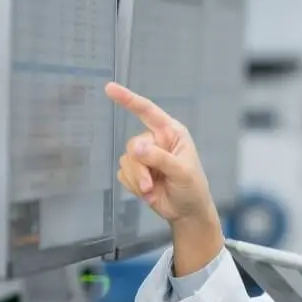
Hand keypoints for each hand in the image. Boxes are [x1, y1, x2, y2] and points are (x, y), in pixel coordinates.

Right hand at [106, 82, 216, 225]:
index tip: (109, 88)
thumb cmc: (192, 187)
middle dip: (140, 167)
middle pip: (134, 144)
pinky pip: (123, 174)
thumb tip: (135, 148)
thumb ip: (159, 158)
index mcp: (171, 133)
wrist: (186, 212)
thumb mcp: (181, 172)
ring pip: (127, 161)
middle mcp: (156, 141)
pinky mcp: (135, 172)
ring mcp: (144, 157)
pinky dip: (133, 185)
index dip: (128, 99)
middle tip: (150, 184)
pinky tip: (147, 192)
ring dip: (138, 179)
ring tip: (151, 190)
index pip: (147, 111)